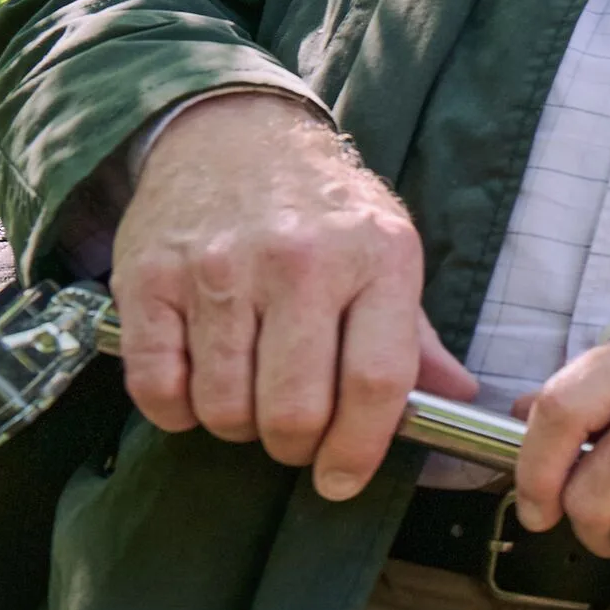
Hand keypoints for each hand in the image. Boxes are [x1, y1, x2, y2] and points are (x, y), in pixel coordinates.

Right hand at [112, 90, 476, 501]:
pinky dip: (178, 409)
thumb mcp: (389, 250)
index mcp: (378, 257)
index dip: (360, 449)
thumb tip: (458, 404)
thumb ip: (417, 337)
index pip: (377, 382)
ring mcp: (221, 267)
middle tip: (294, 436)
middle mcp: (301, 262)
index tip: (343, 478)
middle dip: (295, 447)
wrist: (233, 131)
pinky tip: (199, 382)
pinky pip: (158, 387)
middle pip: (295, 410)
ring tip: (249, 397)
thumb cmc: (323, 206)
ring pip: (225, 408)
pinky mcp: (150, 277)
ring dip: (237, 427)